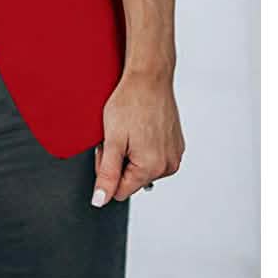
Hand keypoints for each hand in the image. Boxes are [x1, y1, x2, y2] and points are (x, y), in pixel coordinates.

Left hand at [91, 69, 183, 205]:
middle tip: (117, 136)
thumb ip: (106, 174)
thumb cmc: (130, 102)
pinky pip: (154, 156)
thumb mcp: (111, 140)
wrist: (149, 77)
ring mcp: (175, 155)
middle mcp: (168, 166)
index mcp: (151, 168)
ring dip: (132, 154)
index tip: (107, 149)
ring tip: (130, 130)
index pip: (120, 191)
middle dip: (120, 162)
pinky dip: (144, 146)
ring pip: (143, 168)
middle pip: (132, 180)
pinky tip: (141, 127)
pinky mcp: (177, 145)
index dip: (107, 171)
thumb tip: (101, 200)